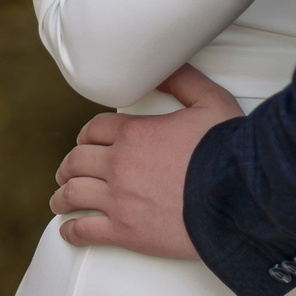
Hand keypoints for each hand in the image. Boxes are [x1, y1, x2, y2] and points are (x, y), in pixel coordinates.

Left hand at [52, 65, 244, 258]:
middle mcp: (119, 165)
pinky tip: (68, 230)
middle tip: (66, 172)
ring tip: (59, 201)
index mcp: (134, 134)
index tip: (85, 143)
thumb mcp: (210, 101)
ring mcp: (119, 199)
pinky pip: (85, 230)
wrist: (236, 196)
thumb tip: (166, 64)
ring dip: (62, 197)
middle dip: (69, 166)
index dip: (87, 136)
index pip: (95, 130)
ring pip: (74, 194)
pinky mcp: (125, 231)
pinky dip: (71, 230)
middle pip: (77, 161)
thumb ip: (184, 80)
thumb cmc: (227, 150)